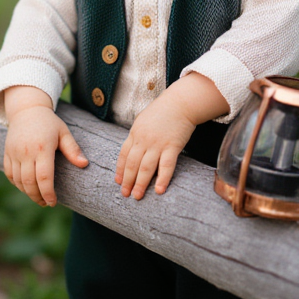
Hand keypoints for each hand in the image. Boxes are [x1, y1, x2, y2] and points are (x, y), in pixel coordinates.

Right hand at [3, 87, 87, 206]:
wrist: (26, 109)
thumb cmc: (49, 123)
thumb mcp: (64, 132)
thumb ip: (73, 149)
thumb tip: (84, 164)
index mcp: (43, 147)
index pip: (44, 177)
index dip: (48, 193)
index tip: (53, 202)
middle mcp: (26, 151)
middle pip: (29, 182)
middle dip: (38, 197)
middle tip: (46, 203)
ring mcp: (14, 152)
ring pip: (18, 180)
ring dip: (27, 193)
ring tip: (38, 198)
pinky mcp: (7, 153)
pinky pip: (9, 174)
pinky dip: (17, 184)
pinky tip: (26, 188)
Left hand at [115, 73, 228, 200]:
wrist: (180, 103)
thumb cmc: (162, 111)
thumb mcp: (143, 121)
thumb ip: (137, 135)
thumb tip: (133, 150)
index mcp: (135, 133)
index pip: (123, 155)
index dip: (120, 170)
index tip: (118, 182)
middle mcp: (143, 140)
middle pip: (132, 164)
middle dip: (127, 181)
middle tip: (125, 194)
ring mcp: (157, 143)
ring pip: (146, 168)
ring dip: (141, 183)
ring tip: (137, 196)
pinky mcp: (172, 146)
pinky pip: (166, 166)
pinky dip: (163, 179)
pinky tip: (159, 190)